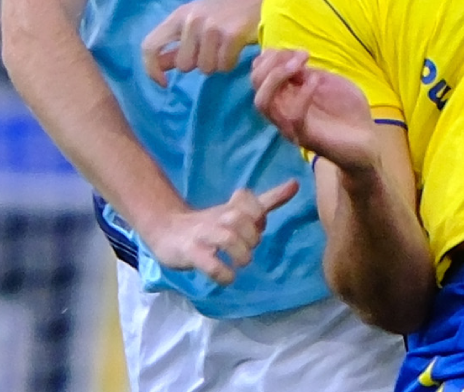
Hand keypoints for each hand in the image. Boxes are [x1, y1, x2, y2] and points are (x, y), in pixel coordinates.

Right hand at [141, 179, 298, 286]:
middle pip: (241, 220)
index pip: (251, 201)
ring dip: (241, 254)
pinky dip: (223, 274)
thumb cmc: (211, 223)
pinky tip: (227, 277)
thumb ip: (268, 200)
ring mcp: (202, 235)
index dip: (258, 214)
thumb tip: (296, 184)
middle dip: (251, 237)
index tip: (254, 225)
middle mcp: (217, 218)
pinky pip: (210, 264)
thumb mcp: (239, 210)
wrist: (167, 231)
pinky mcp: (190, 254)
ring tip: (241, 262)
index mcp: (232, 207)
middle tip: (247, 248)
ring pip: (227, 239)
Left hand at [142, 0, 267, 84]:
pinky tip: (238, 48)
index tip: (163, 83)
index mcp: (180, 15)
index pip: (150, 45)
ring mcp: (212, 27)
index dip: (151, 69)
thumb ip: (179, 43)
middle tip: (214, 49)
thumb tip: (159, 66)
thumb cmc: (231, 10)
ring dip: (218, 63)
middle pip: (184, 65)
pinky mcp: (231, 35)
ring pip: (205, 68)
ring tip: (228, 46)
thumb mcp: (200, 21)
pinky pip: (224, 66)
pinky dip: (231, 62)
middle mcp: (192, 20)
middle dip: (199, 63)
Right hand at [252, 48, 381, 172]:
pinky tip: (316, 81)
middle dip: (273, 61)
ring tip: (301, 63)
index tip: (298, 51)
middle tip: (302, 54)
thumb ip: (306, 72)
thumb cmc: (347, 110)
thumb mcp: (327, 82)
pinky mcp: (305, 137)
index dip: (272, 56)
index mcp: (285, 95)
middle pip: (255, 84)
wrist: (368, 141)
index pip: (259, 73)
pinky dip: (301, 95)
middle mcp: (281, 110)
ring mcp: (290, 125)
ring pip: (262, 102)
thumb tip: (289, 59)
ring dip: (278, 76)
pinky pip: (292, 117)